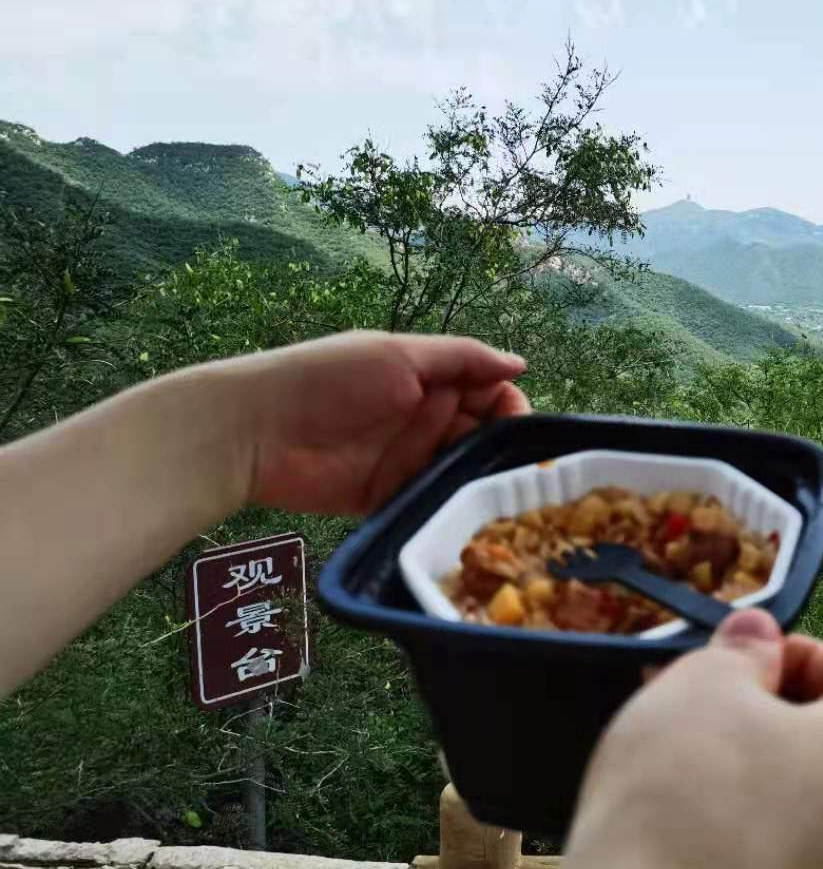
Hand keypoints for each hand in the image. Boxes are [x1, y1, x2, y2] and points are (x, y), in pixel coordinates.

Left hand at [217, 330, 528, 514]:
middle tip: (515, 467)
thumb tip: (520, 362)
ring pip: (461, 470)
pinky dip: (449, 505)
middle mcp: (422, 418)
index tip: (522, 427)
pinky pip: (430, 502)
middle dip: (501, 447)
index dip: (511, 407)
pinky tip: (468, 513)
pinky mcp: (388, 498)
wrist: (254, 431)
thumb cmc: (327, 378)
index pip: (490, 391)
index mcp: (427, 378)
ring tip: (495, 492)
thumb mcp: (399, 355)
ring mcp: (406, 460)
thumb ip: (463, 358)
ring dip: (478, 478)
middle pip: (482, 433)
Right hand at [560, 610, 822, 868]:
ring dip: (737, 769)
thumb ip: (740, 651)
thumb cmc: (682, 803)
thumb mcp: (703, 688)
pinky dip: (727, 828)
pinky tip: (669, 824)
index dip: (797, 652)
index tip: (737, 658)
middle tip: (687, 699)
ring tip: (664, 760)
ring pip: (793, 801)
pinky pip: (768, 854)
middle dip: (756, 709)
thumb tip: (759, 634)